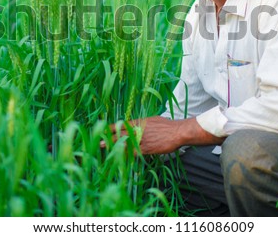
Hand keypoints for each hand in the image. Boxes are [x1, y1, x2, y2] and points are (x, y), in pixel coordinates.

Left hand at [106, 116, 224, 154]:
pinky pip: (134, 153)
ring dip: (115, 147)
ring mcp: (142, 140)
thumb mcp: (154, 120)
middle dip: (109, 138)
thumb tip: (139, 124)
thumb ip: (144, 123)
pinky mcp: (147, 149)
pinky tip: (120, 158)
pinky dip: (127, 155)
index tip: (103, 129)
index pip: (122, 124)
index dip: (112, 127)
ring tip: (105, 150)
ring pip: (126, 144)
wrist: (178, 132)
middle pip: (121, 134)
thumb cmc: (167, 125)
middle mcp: (139, 130)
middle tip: (99, 142)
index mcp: (140, 122)